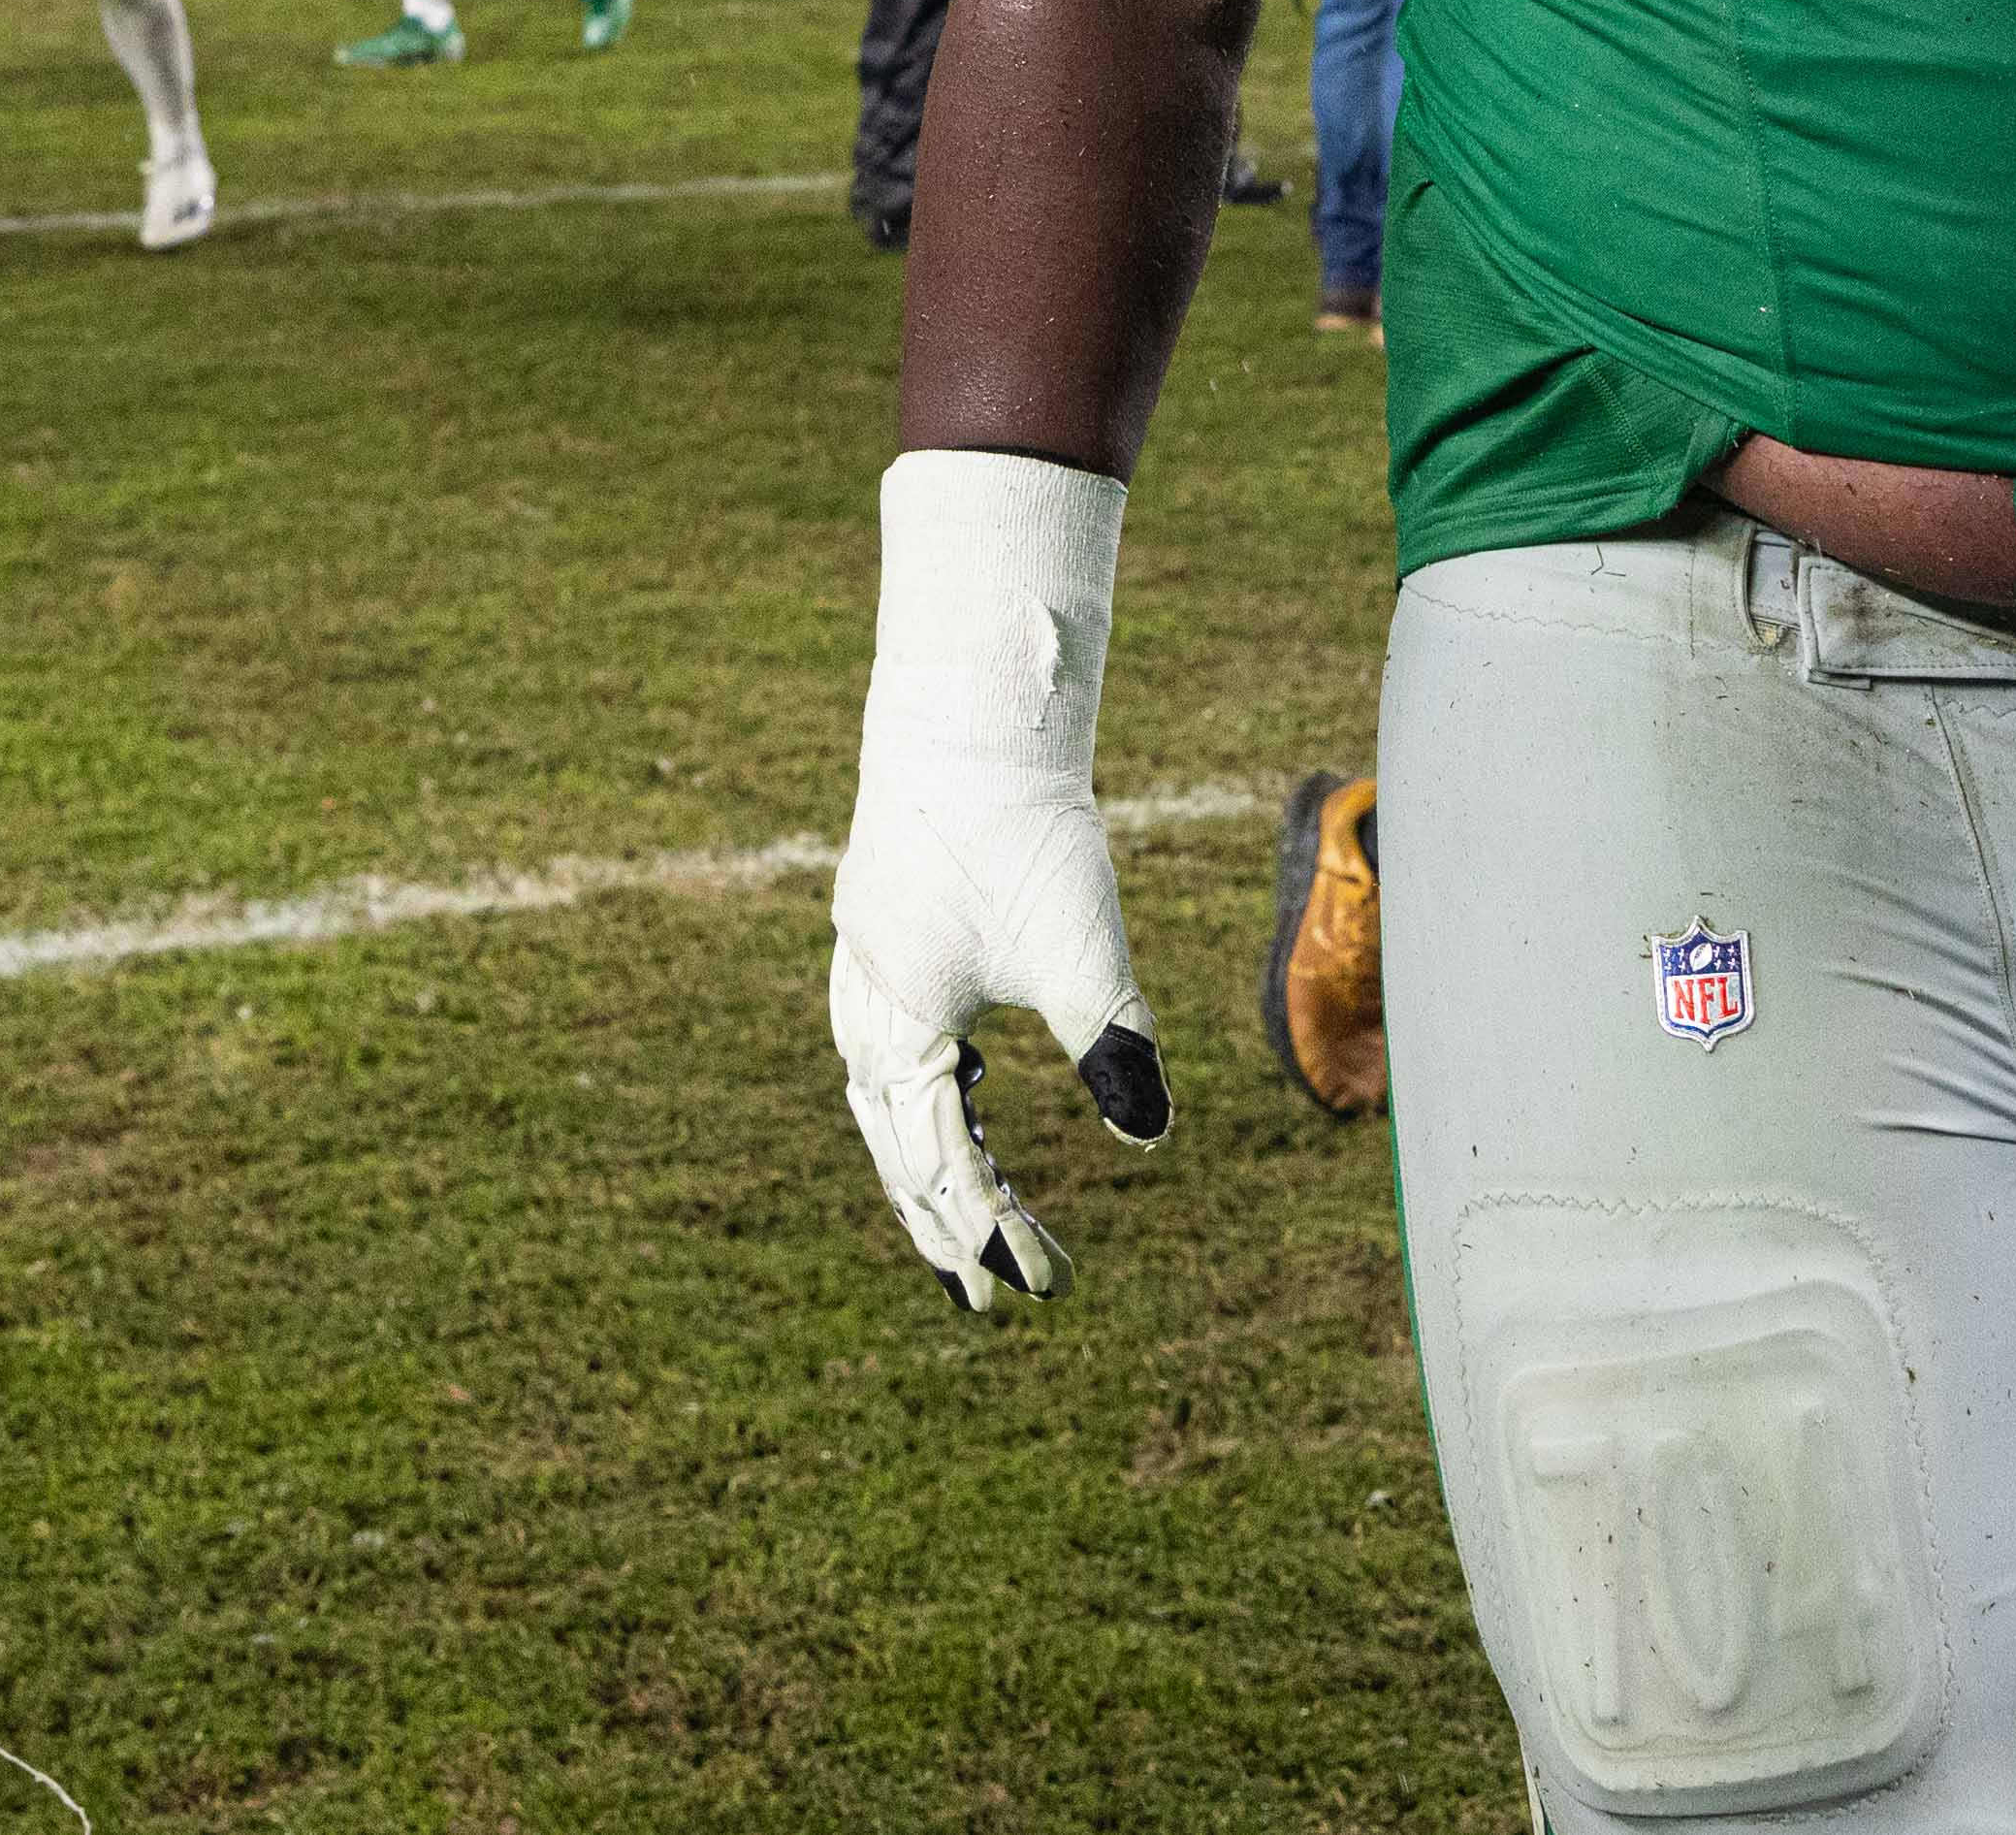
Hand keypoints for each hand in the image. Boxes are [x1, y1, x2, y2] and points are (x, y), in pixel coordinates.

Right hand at [829, 450, 1169, 1311]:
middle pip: (896, 1147)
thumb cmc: (1023, 835)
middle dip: (940, 1223)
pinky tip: (962, 1092)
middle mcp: (867, 1008)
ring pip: (884, 1098)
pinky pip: (889, 1041)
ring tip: (960, 1216)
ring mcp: (865, 970)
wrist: (970, 718)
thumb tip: (1150, 1133)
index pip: (940, 1162)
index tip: (1030, 1289)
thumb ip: (1113, 1046)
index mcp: (904, 1028)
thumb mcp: (1081, 952)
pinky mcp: (883, 931)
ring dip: (922, 1163)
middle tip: (981, 1297)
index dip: (985, 1231)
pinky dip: (920, 1091)